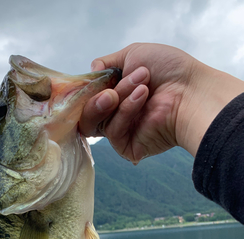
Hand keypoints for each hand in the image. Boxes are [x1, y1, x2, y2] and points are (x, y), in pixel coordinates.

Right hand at [80, 43, 243, 161]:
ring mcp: (121, 132)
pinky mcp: (127, 147)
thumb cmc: (168, 70)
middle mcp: (115, 116)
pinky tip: (143, 96)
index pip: (86, 100)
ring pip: (98, 121)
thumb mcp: (131, 55)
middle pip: (86, 115)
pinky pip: (113, 132)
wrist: (191, 90)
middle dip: (96, 99)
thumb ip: (105, 64)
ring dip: (120, 97)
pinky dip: (126, 111)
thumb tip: (91, 73)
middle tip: (112, 90)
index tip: (86, 84)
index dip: (83, 93)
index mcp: (114, 96)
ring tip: (142, 85)